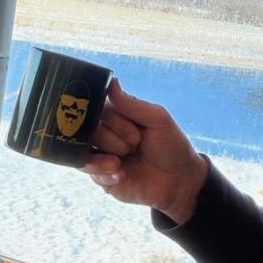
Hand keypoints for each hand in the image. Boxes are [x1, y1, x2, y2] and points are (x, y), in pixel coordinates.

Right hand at [81, 77, 209, 224]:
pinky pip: (87, 170)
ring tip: (122, 164)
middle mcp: (103, 133)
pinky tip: (121, 175)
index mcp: (115, 116)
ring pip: (82, 149)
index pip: (97, 109)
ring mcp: (99, 154)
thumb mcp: (158, 119)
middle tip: (135, 147)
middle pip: (86, 130)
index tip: (136, 134)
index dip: (113, 121)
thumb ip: (132, 104)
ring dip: (105, 158)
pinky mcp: (98, 175)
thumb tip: (111, 81)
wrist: (179, 181)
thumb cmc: (171, 146)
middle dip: (113, 141)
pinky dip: (104, 173)